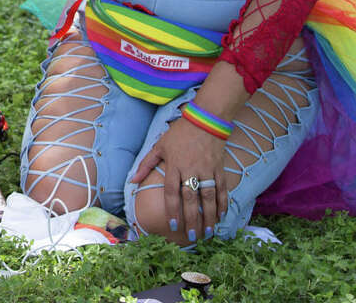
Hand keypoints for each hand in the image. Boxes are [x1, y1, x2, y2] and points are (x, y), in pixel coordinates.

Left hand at [130, 116, 227, 243]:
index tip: (172, 225)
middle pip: (191, 199)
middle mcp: (191, 170)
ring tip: (207, 232)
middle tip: (191, 236)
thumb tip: (132, 180)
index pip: (172, 193)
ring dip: (209, 216)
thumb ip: (146, 164)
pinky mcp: (219, 169)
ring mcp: (207, 170)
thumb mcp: (159, 146)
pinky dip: (223, 203)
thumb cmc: (179, 133)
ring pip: (209, 197)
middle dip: (191, 219)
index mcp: (175, 165)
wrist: (205, 119)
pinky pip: (222, 189)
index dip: (173, 210)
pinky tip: (221, 216)